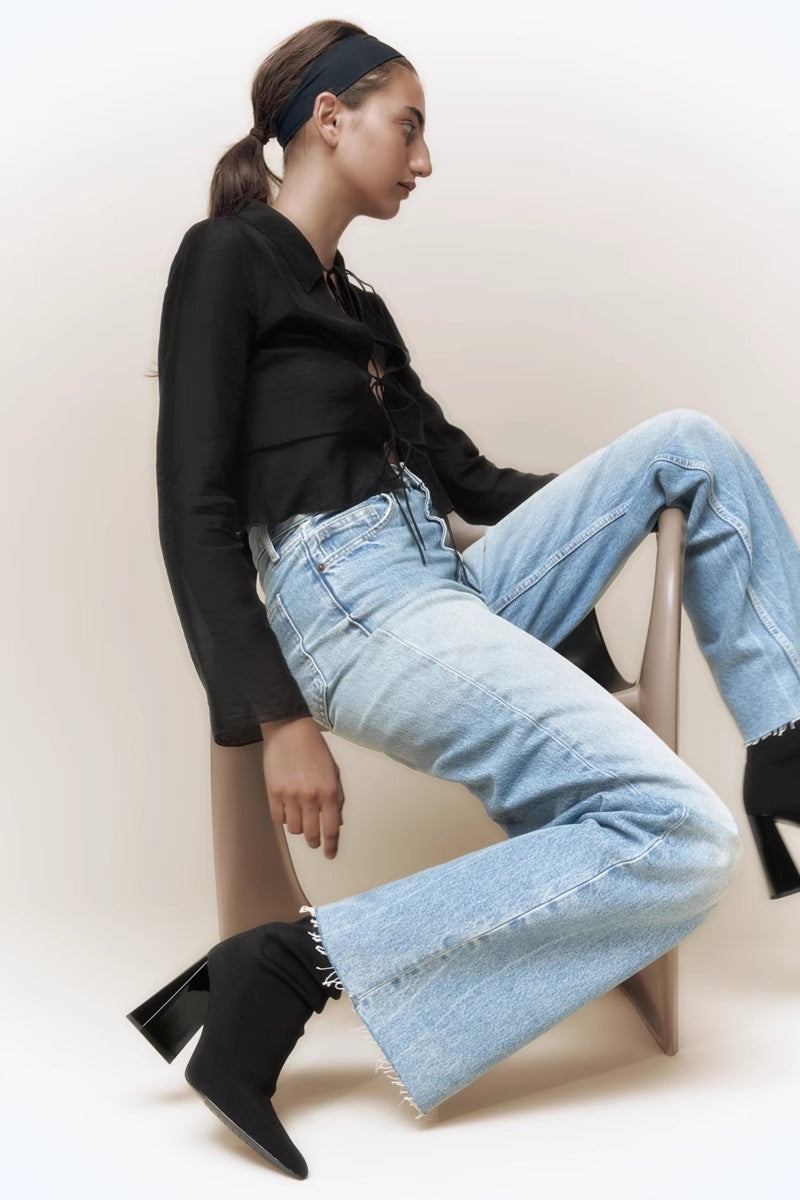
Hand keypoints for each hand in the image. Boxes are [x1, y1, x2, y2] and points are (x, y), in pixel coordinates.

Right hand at [260, 717, 344, 858]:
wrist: (289, 730)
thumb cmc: (315, 749)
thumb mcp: (334, 772)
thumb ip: (337, 798)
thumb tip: (337, 822)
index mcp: (329, 792)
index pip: (331, 829)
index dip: (331, 846)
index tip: (329, 854)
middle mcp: (310, 797)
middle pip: (312, 834)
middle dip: (314, 842)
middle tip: (314, 842)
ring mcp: (290, 795)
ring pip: (294, 829)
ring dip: (299, 828)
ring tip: (300, 818)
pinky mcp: (273, 792)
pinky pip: (278, 819)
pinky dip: (284, 819)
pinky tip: (287, 810)